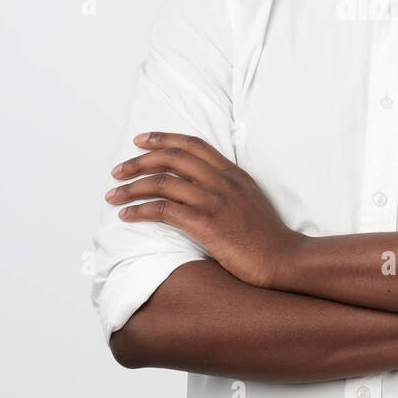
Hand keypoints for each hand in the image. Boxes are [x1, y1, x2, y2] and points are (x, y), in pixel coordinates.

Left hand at [105, 131, 303, 288]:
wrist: (284, 259)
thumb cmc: (266, 237)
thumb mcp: (250, 201)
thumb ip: (226, 188)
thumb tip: (198, 186)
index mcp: (234, 174)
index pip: (193, 144)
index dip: (164, 138)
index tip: (141, 140)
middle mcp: (223, 182)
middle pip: (173, 158)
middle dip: (140, 160)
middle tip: (119, 169)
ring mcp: (215, 202)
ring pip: (163, 183)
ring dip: (132, 187)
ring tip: (113, 194)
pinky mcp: (207, 224)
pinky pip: (165, 210)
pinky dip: (140, 210)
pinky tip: (127, 215)